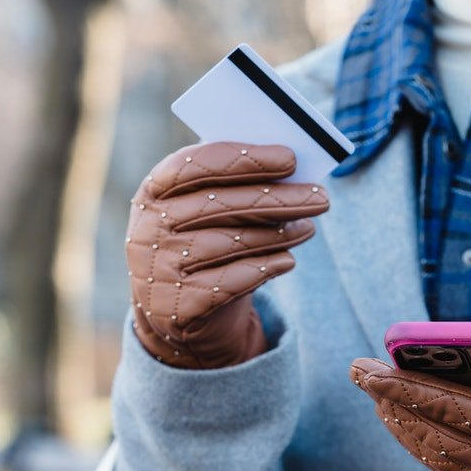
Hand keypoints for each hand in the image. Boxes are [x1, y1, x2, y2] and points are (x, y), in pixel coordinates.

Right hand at [127, 142, 328, 368]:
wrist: (176, 312)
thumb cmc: (200, 244)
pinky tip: (288, 261)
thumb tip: (289, 170)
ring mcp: (158, 269)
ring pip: (229, 243)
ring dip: (277, 234)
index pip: (194, 163)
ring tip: (308, 228)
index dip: (244, 158)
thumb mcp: (205, 212)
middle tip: (321, 197)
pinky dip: (265, 269)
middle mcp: (149, 228)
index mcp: (153, 191)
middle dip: (277, 199)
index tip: (291, 158)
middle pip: (219, 204)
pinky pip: (231, 282)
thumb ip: (233, 186)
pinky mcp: (177, 307)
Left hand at [351, 315, 470, 470]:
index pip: (464, 412)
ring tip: (376, 396)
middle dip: (394, 405)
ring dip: (403, 428)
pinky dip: (425, 447)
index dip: (414, 392)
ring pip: (442, 460)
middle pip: (440, 438)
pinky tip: (407, 424)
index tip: (374, 373)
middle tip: (360, 374)